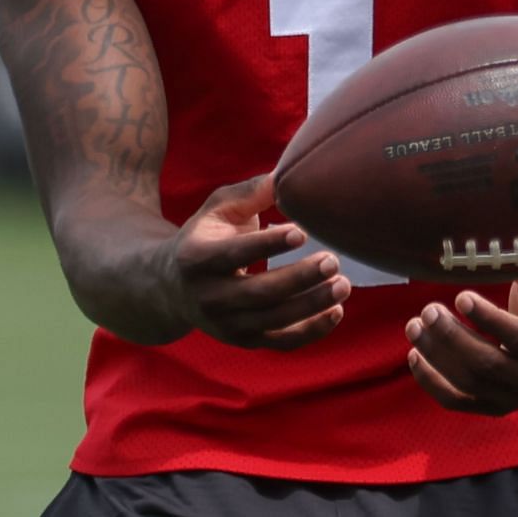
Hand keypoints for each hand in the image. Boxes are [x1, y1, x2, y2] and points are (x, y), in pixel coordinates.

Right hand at [165, 173, 350, 349]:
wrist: (174, 288)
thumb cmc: (205, 237)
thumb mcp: (218, 208)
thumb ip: (250, 193)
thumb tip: (285, 174)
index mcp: (198, 259)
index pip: (235, 253)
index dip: (268, 244)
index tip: (302, 232)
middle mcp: (210, 297)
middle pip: (259, 293)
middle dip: (299, 278)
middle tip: (333, 260)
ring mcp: (227, 325)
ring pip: (274, 320)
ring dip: (312, 305)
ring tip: (343, 285)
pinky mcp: (244, 341)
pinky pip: (281, 342)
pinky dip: (311, 330)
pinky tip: (336, 311)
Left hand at [403, 271, 517, 414]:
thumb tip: (496, 240)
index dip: (489, 319)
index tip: (460, 296)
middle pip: (489, 365)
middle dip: (453, 337)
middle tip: (429, 310)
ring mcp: (516, 398)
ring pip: (469, 383)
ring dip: (436, 354)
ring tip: (414, 325)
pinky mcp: (494, 407)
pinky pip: (457, 401)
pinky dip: (431, 381)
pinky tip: (415, 355)